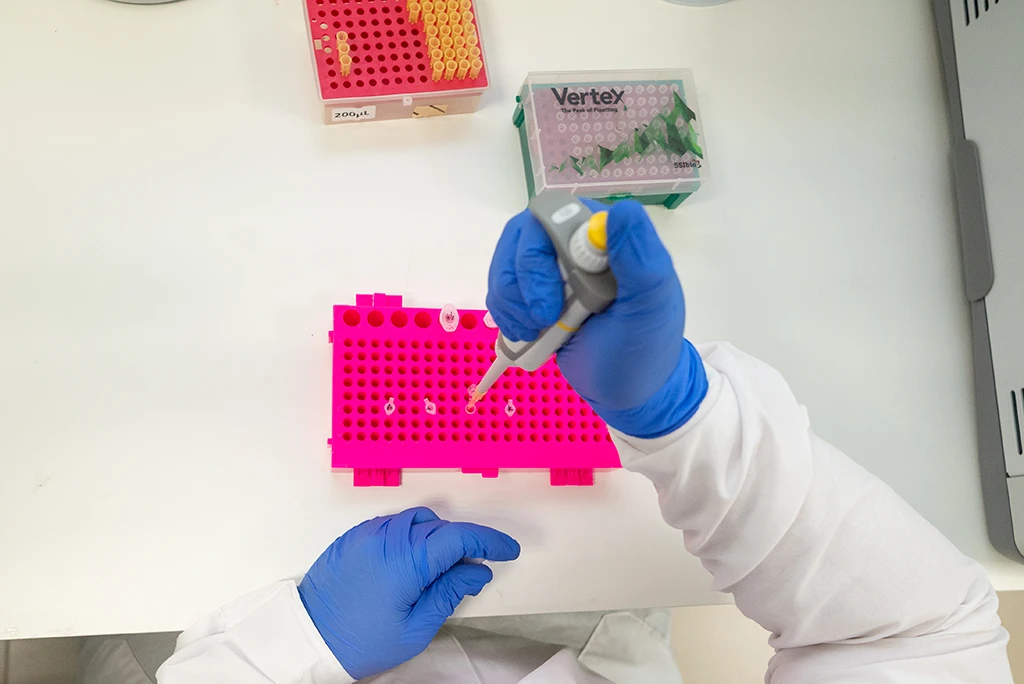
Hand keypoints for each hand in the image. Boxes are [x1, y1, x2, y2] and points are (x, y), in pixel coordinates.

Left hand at [298, 507, 519, 679]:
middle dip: (463, 542)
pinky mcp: (353, 536)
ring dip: (436, 536)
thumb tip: (477, 571)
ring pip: (416, 520)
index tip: (507, 550)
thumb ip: (450, 593)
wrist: (308, 639)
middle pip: (440, 526)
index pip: (459, 537)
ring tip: (441, 565)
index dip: (489, 541)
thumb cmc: (359, 641)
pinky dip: (410, 535)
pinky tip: (412, 559)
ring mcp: (367, 534)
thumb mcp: (415, 628)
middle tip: (474, 568)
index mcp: (406, 562)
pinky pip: (392, 524)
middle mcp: (386, 538)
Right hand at [485, 199, 706, 437]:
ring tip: (535, 330)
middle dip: (524, 282)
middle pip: (524, 236)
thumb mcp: (650, 306)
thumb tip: (621, 211)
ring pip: (506, 260)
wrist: (625, 388)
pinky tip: (526, 332)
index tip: (554, 299)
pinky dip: (505, 312)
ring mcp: (550, 266)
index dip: (543, 253)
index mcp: (607, 234)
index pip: (558, 216)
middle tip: (543, 319)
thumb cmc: (643, 348)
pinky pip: (500, 286)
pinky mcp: (531, 291)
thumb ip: (639, 259)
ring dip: (511, 300)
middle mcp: (575, 241)